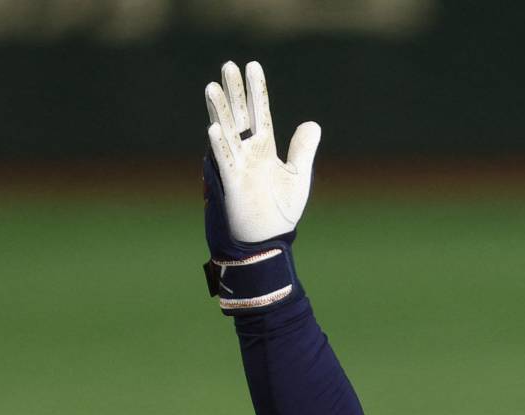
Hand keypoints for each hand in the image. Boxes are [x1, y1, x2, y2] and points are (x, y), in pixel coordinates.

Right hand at [203, 60, 320, 248]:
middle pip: (239, 115)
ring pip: (226, 132)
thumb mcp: (298, 176)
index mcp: (264, 148)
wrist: (268, 239)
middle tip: (228, 65)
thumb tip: (313, 123)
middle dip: (234, 92)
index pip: (260, 112)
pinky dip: (219, 145)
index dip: (256, 90)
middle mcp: (248, 152)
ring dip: (219, 110)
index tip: (252, 66)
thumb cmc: (280, 209)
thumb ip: (303, 149)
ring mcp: (237, 165)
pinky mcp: (232, 183)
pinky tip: (214, 127)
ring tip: (212, 86)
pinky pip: (224, 161)